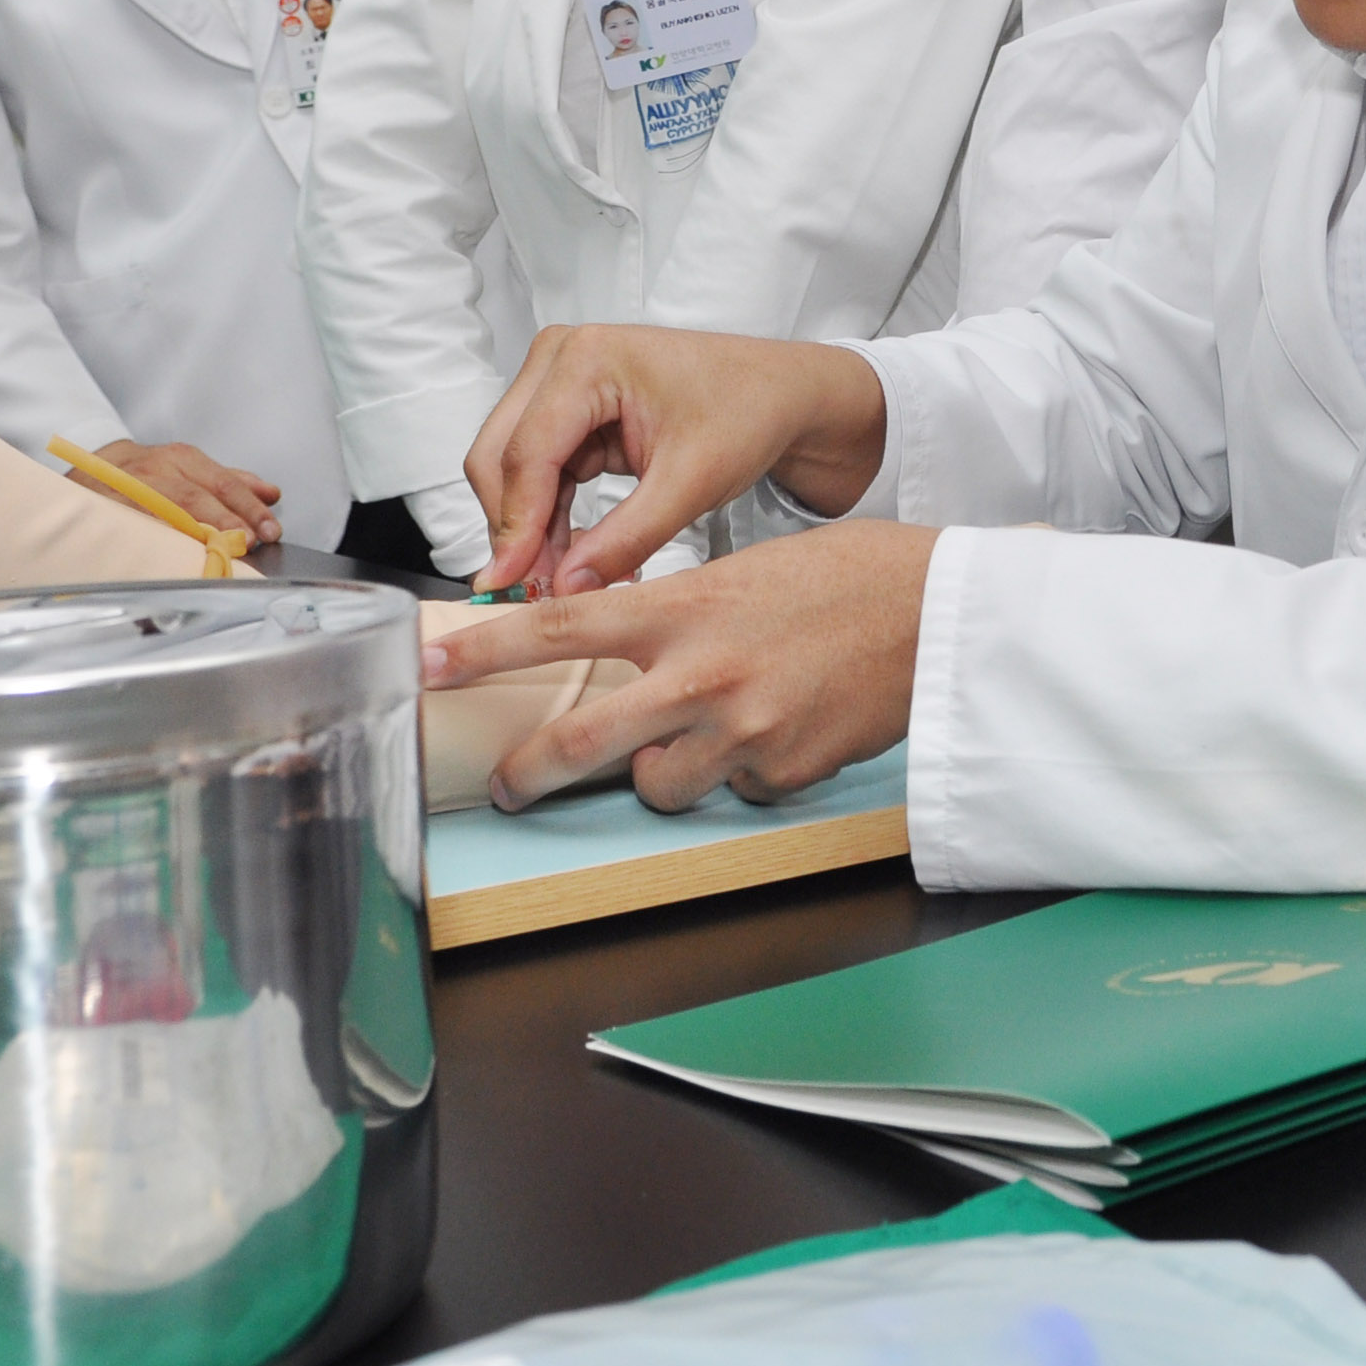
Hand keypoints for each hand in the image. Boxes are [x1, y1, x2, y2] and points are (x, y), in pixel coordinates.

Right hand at [80, 438, 281, 545]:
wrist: (89, 466)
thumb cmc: (147, 473)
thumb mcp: (187, 468)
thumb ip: (229, 481)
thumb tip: (270, 494)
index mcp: (181, 459)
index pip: (224, 482)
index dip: (248, 506)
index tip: (269, 529)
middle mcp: (155, 469)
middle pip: (197, 496)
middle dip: (228, 520)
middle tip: (250, 542)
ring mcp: (127, 488)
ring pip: (165, 509)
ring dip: (195, 531)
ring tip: (220, 549)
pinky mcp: (104, 507)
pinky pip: (132, 524)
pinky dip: (155, 538)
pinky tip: (174, 554)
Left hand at [413, 521, 933, 810]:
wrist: (937, 614)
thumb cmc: (847, 579)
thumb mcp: (741, 574)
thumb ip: (674, 614)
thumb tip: (622, 649)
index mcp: (683, 610)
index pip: (557, 628)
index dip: (482, 653)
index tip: (428, 669)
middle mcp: (700, 675)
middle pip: (580, 742)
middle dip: (532, 774)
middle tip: (511, 787)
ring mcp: (741, 733)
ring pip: (659, 785)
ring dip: (668, 770)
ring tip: (708, 733)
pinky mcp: (782, 775)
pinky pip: (736, 792)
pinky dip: (746, 772)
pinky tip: (783, 730)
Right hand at [464, 325, 887, 595]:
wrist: (780, 392)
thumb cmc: (748, 413)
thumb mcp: (692, 483)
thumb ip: (626, 538)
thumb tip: (566, 588)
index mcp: (587, 358)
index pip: (527, 454)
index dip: (515, 526)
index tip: (508, 586)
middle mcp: (560, 358)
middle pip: (501, 457)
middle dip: (516, 528)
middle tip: (534, 593)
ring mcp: (558, 380)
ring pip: (511, 468)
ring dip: (532, 528)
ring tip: (566, 582)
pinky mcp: (566, 409)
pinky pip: (538, 471)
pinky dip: (551, 516)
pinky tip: (579, 556)